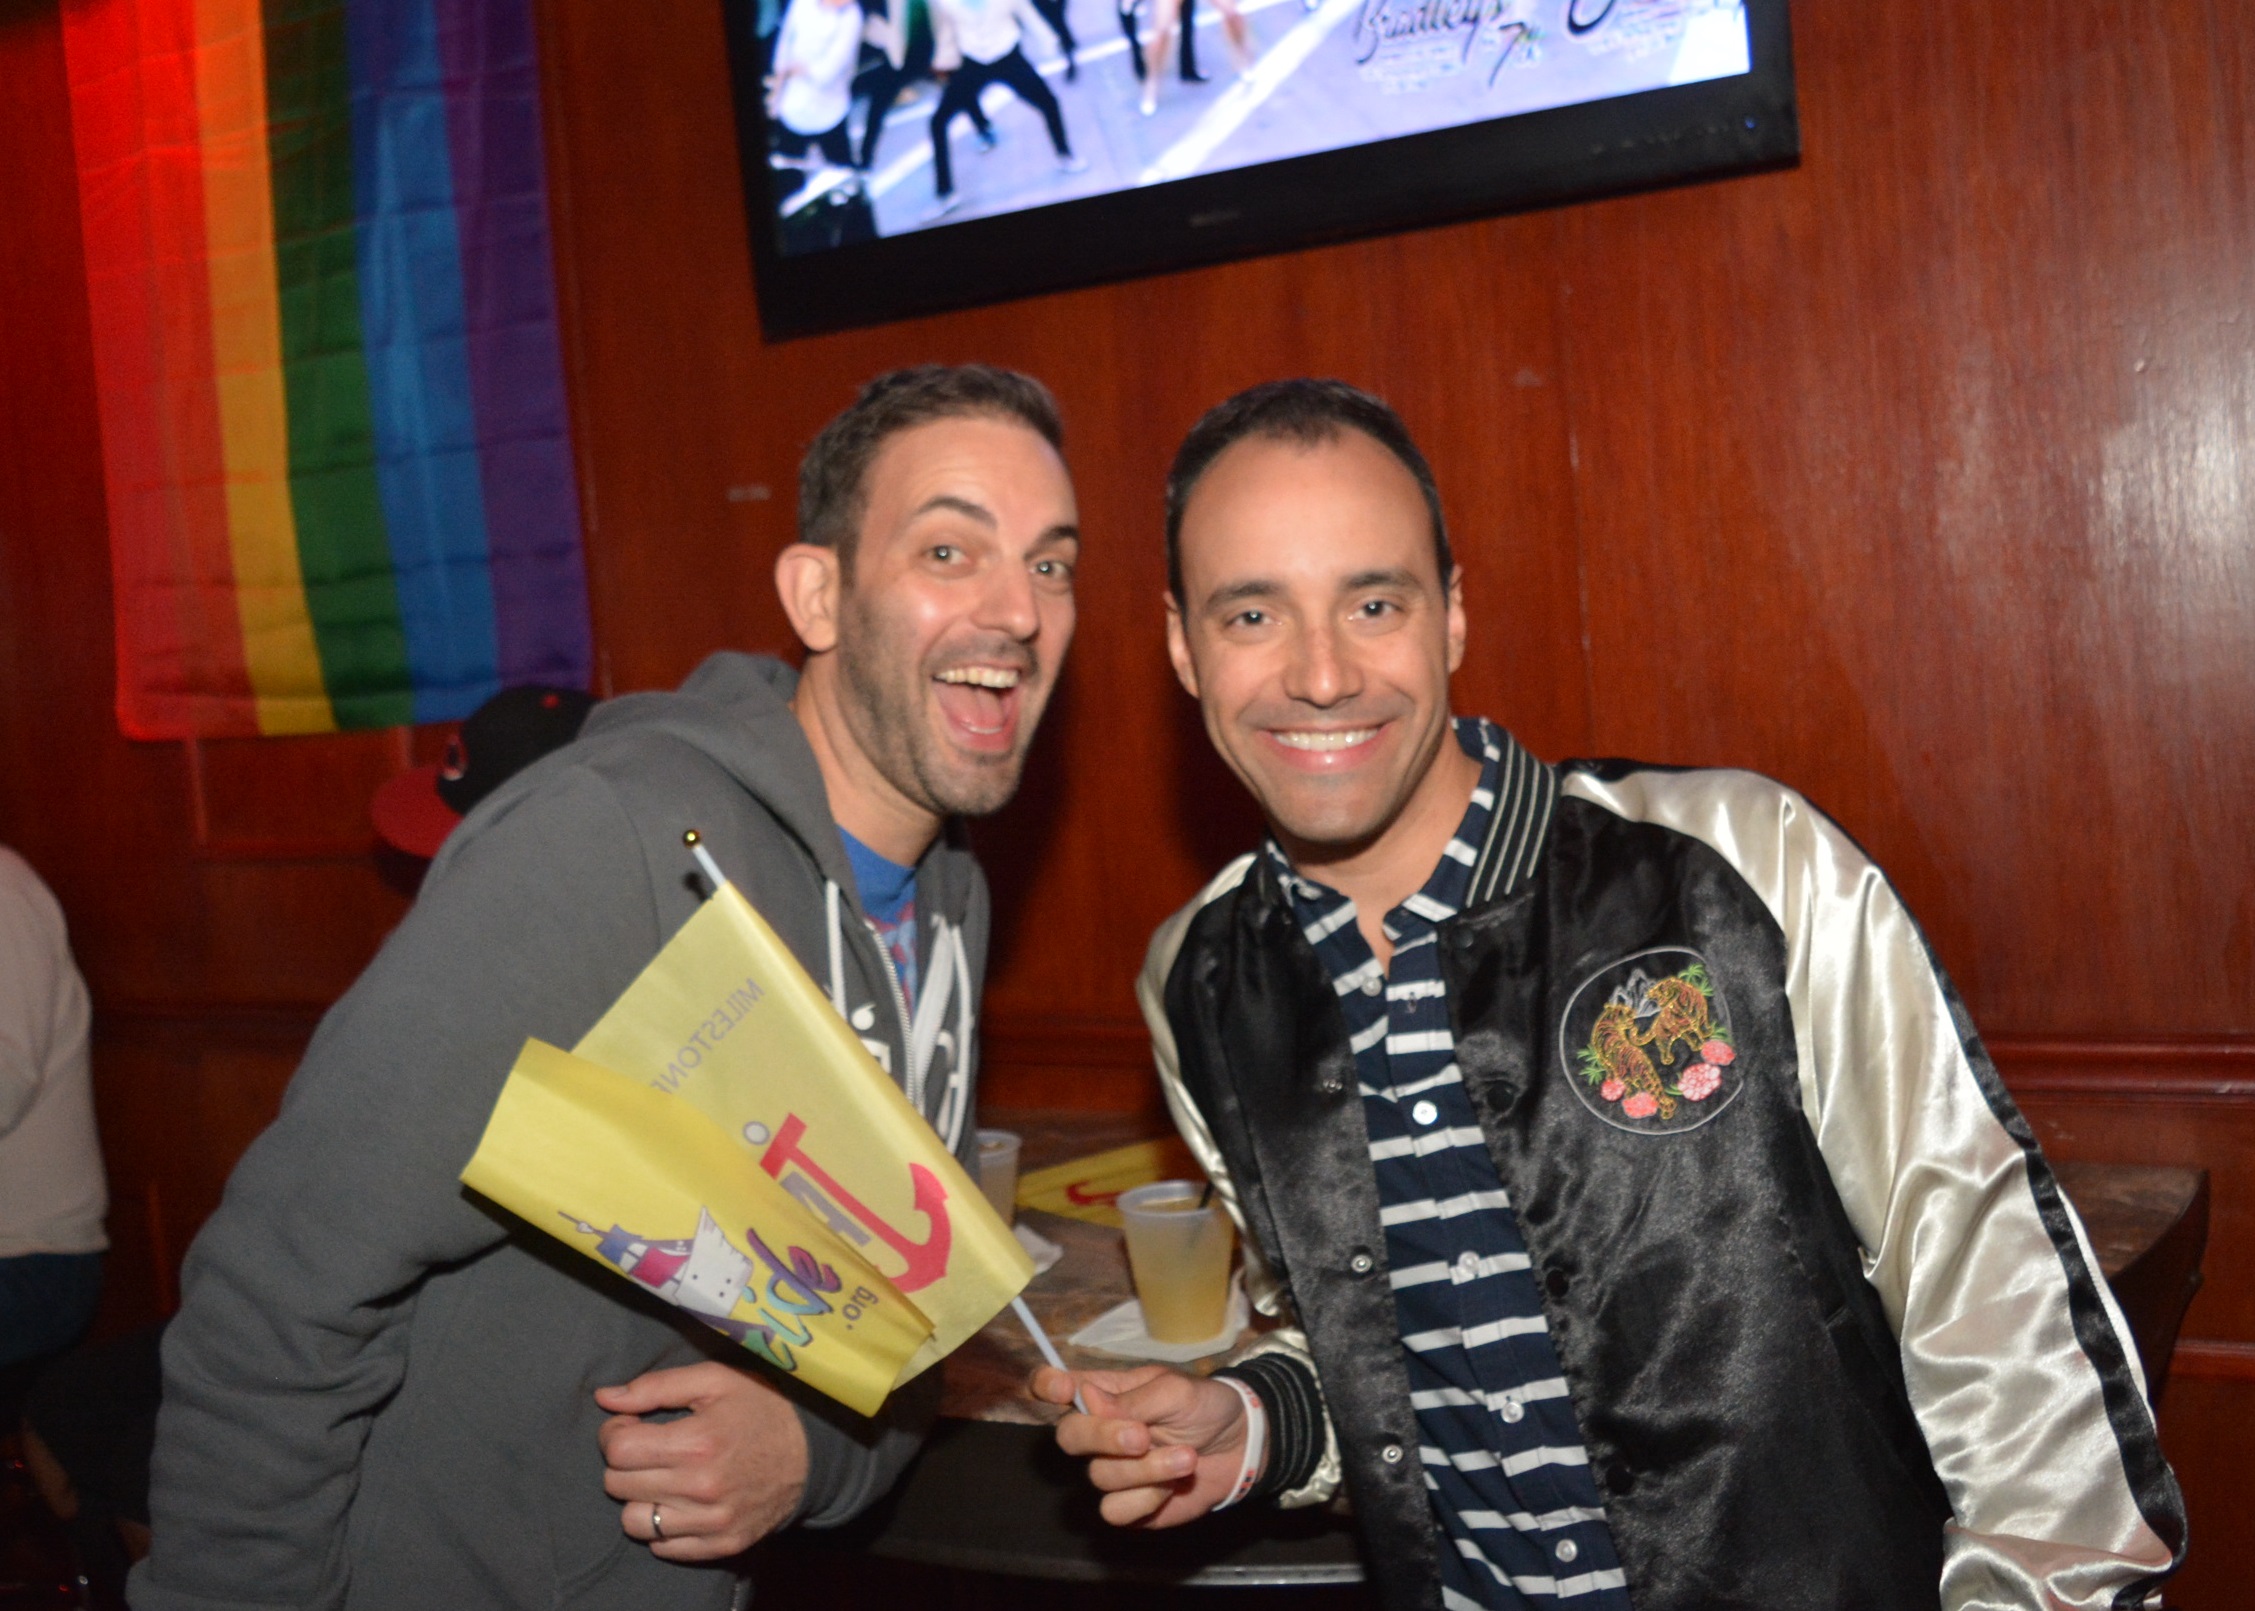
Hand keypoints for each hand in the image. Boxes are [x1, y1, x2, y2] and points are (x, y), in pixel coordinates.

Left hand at [596, 1362, 807, 1561]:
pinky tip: (681, 1501)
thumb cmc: (762, 1407)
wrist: (814, 1451)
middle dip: (625, 1461)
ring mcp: (712, 1522)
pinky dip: (663, 1526)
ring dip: (640, 1497)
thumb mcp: (716, 1380)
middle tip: (649, 1447)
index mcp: (697, 1442)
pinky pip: (662, 1547)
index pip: (619, 1450)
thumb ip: (656, 1386)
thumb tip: (605, 1397)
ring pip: (634, 1522)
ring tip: (663, 1477)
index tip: (633, 1425)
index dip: (616, 1432)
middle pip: (619, 1484)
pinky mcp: (722, 1544)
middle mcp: (701, 1488)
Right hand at [1030, 1364, 1254, 1526]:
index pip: (1055, 1386)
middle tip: (1143, 1437)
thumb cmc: (1204, 1407)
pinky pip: (1114, 1510)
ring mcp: (1111, 1470)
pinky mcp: (1127, 1506)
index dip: (1047, 1385)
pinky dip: (1146, 1498)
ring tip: (1185, 1458)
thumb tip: (1087, 1399)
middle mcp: (1098, 1432)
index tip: (1061, 1389)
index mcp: (1103, 1394)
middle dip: (1103, 1438)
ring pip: (1098, 1476)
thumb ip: (1132, 1399)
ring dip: (1146, 1470)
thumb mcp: (1175, 1391)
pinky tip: (1171, 1486)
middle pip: (1067, 1437)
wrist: (1239, 1447)